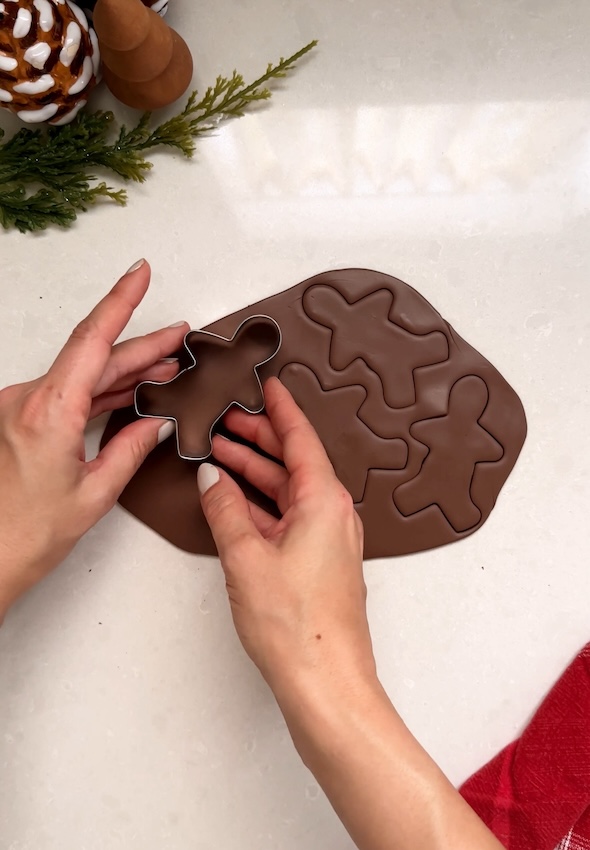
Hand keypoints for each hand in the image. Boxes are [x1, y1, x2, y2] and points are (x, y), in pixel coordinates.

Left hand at [0, 259, 187, 618]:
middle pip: (95, 357)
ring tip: (167, 368)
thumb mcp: (95, 492)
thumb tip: (159, 423)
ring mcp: (22, 407)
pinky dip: (101, 390)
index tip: (140, 273)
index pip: (93, 340)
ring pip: (83, 374)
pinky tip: (131, 391)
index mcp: (48, 411)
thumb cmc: (28, 534)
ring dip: (125, 370)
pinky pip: (69, 392)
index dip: (120, 301)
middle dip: (142, 347)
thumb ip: (132, 448)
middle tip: (180, 337)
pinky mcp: (22, 419)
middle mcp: (29, 400)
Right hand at [197, 377, 375, 696]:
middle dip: (258, 438)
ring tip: (219, 451)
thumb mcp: (247, 558)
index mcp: (325, 501)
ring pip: (287, 490)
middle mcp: (333, 514)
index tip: (267, 384)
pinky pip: (287, 517)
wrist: (326, 684)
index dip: (280, 409)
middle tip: (226, 417)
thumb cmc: (296, 625)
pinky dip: (260, 504)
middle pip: (293, 462)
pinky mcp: (318, 563)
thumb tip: (210, 479)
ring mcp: (327, 540)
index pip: (301, 439)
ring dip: (255, 472)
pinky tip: (233, 500)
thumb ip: (225, 511)